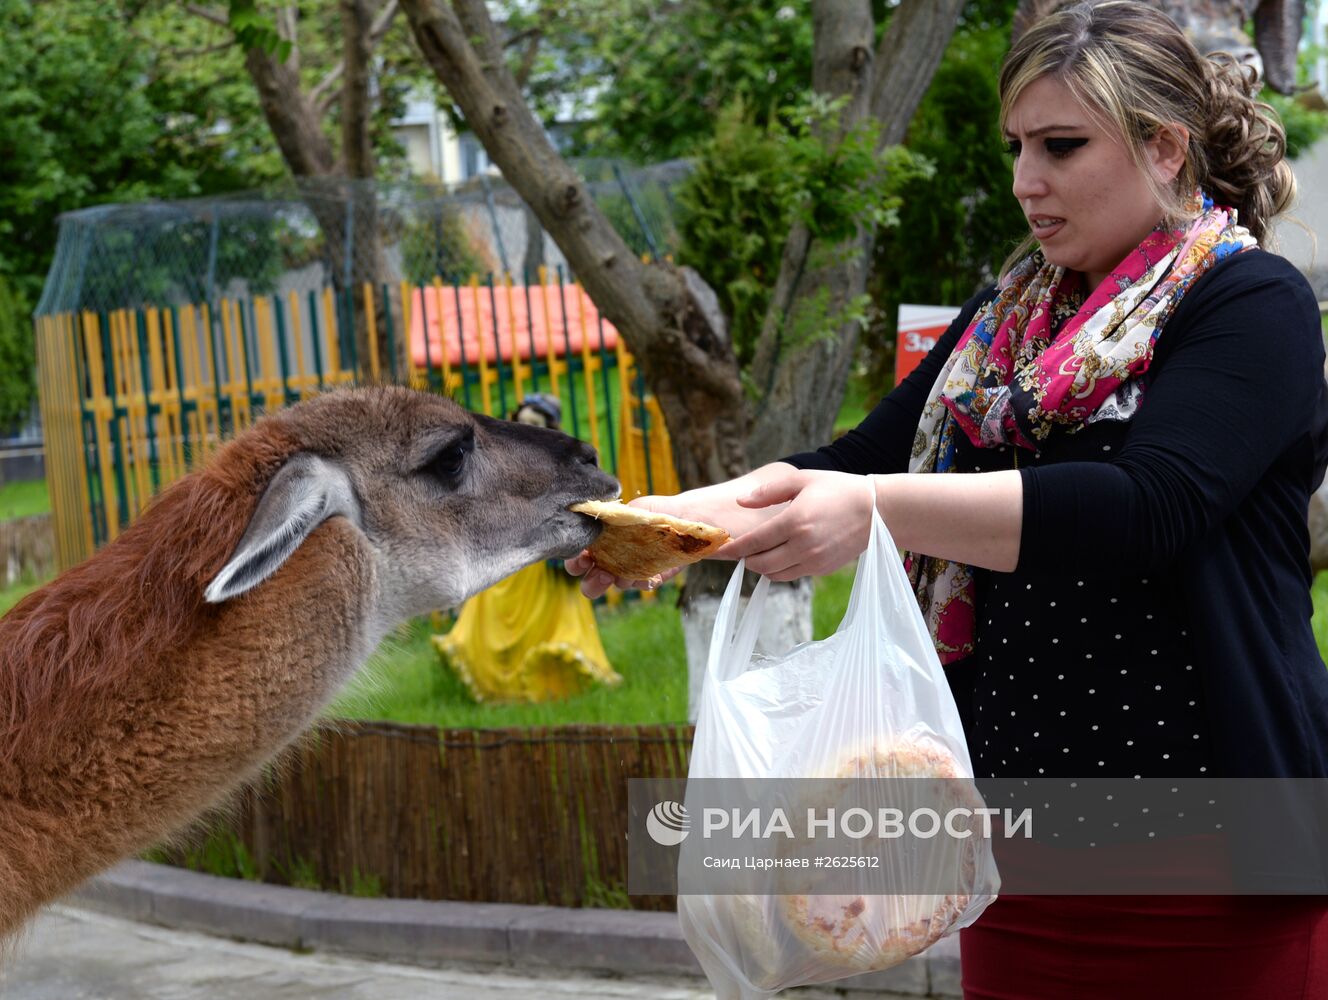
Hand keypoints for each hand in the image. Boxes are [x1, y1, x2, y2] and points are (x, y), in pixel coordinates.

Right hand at [565, 495, 684, 598]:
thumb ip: (610, 518)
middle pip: (591, 581)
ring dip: (620, 582)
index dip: (575, 562)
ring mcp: (629, 570)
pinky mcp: (649, 577)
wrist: (682, 517)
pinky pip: (642, 585)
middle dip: (592, 583)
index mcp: (599, 542)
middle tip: (603, 576)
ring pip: (617, 584)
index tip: (583, 559)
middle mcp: (610, 560)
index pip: (578, 556)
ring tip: (627, 576)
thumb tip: (595, 519)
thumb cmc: (651, 511)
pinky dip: (644, 583)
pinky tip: (650, 577)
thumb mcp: (629, 510)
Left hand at [720, 469, 876, 581]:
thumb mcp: (801, 480)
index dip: (732, 547)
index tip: (718, 547)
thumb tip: (740, 501)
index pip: (754, 542)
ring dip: (761, 566)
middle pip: (760, 564)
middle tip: (740, 548)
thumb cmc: (837, 489)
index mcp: (795, 522)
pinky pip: (791, 575)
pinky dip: (779, 569)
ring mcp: (814, 561)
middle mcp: (803, 546)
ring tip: (759, 551)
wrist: (876, 511)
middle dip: (745, 558)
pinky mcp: (822, 569)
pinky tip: (780, 554)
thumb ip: (768, 492)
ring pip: (774, 575)